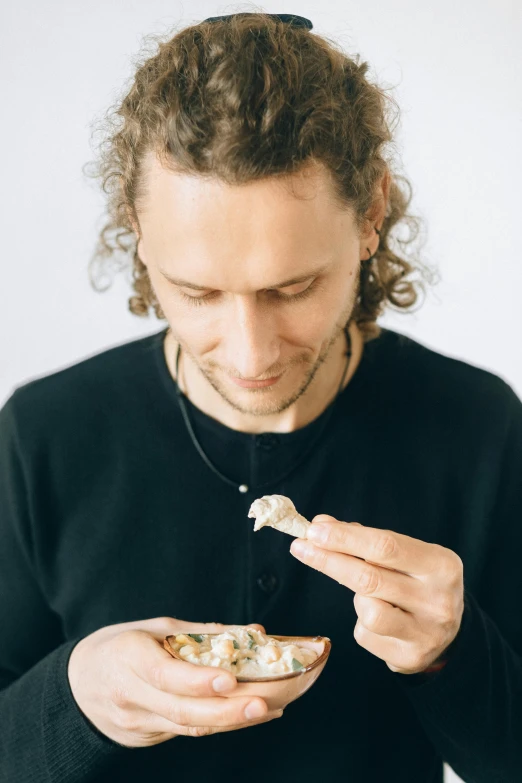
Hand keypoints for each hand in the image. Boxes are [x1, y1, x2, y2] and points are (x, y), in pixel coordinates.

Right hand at [68, 617, 281, 746]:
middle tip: (263, 704)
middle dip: (226, 711)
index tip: (230, 680)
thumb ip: (202, 633)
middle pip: (181, 710)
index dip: (198, 681)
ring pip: (188, 726)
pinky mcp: (147, 737)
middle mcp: (131, 695)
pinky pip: (187, 731)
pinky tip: (248, 716)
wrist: (79, 684)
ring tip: (269, 710)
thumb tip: (253, 631)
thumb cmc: (122, 646)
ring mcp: (137, 722)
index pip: (165, 676)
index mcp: (129, 657)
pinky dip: (220, 724)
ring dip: (231, 721)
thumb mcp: (154, 627)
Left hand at [290, 515, 464, 674]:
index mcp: (442, 565)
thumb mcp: (404, 556)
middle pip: (370, 577)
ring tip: (366, 594)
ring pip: (367, 611)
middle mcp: (439, 600)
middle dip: (329, 560)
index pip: (385, 546)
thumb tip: (321, 524)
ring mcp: (426, 632)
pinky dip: (361, 623)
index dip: (345, 538)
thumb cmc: (417, 582)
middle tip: (300, 547)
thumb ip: (365, 539)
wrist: (449, 633)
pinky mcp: (410, 657)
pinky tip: (378, 620)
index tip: (314, 529)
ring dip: (355, 597)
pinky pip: (366, 635)